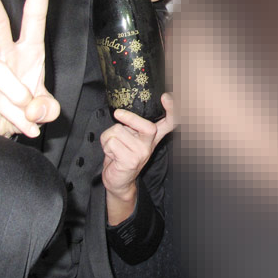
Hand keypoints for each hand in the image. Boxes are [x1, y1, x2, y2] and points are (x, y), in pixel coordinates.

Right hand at [0, 0, 59, 141]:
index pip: (33, 16)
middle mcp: (3, 52)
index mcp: (28, 49)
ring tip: (27, 115)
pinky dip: (15, 116)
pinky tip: (18, 124)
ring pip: (4, 75)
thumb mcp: (43, 108)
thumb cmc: (21, 107)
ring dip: (21, 100)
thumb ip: (47, 108)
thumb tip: (35, 109)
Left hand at [101, 93, 174, 223]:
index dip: (171, 109)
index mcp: (153, 135)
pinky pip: (112, 142)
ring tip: (114, 145)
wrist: (118, 179)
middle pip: (148, 127)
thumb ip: (131, 124)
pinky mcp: (130, 161)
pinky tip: (111, 153)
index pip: (170, 121)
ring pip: (119, 131)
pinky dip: (105, 145)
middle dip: (130, 119)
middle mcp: (150, 144)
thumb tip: (123, 112)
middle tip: (118, 114)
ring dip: (109, 136)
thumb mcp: (130, 136)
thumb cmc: (121, 153)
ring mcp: (142, 153)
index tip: (166, 97)